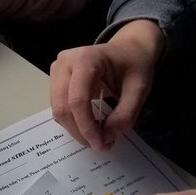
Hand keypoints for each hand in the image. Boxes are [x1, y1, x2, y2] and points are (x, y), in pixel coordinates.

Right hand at [49, 20, 163, 150]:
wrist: (128, 48)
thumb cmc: (134, 64)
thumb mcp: (139, 88)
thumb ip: (125, 114)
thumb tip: (107, 137)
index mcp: (85, 59)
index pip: (78, 100)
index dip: (87, 126)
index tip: (101, 145)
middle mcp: (64, 62)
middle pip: (63, 106)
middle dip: (80, 132)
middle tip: (101, 146)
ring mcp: (57, 69)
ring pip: (58, 109)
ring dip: (75, 129)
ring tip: (97, 138)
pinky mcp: (56, 78)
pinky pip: (59, 106)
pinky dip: (73, 121)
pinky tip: (90, 126)